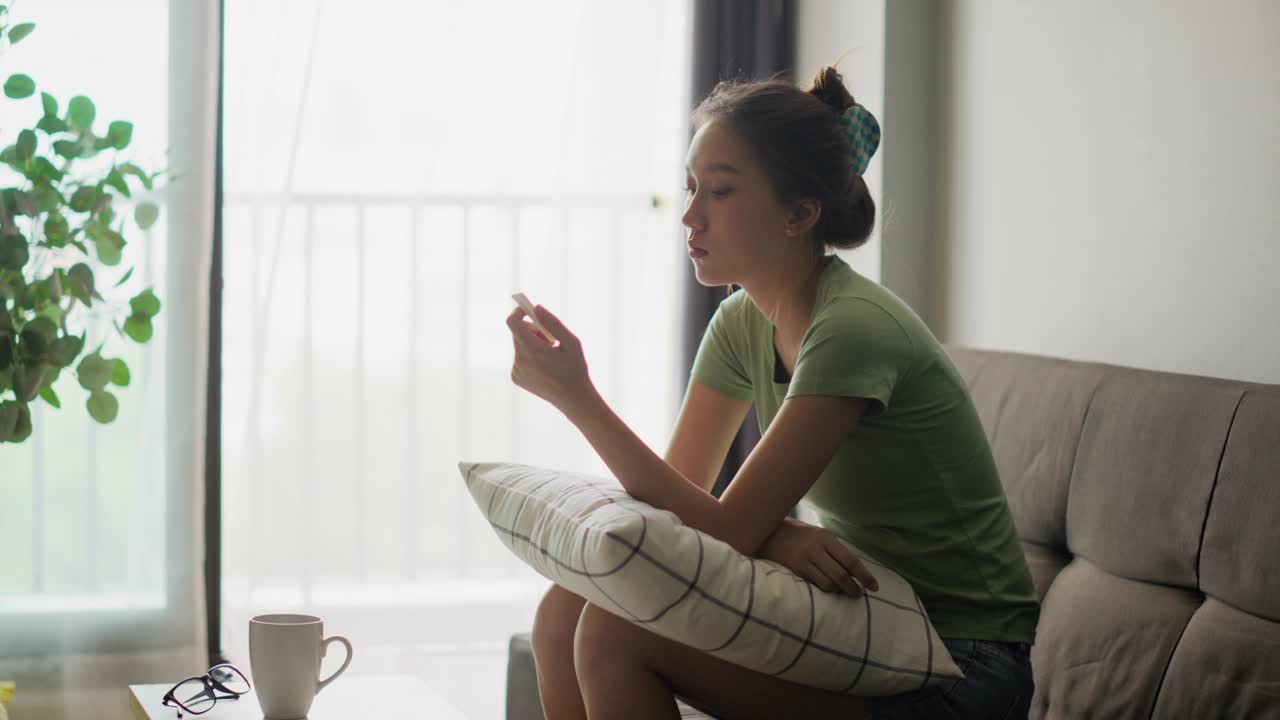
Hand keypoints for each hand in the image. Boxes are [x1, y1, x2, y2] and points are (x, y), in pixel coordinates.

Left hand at [505, 303, 593, 413]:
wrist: (573, 398)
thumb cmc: (575, 368)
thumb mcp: (571, 342)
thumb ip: (553, 323)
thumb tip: (536, 308)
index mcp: (534, 350)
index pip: (513, 323)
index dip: (519, 312)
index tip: (528, 310)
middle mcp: (521, 361)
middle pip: (518, 333)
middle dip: (532, 330)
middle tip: (551, 338)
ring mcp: (516, 371)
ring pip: (520, 345)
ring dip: (532, 344)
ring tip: (550, 355)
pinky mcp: (516, 378)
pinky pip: (520, 358)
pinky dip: (530, 357)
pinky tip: (545, 367)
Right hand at [758, 517, 878, 597]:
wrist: (766, 531)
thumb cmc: (797, 535)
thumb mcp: (817, 535)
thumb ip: (834, 550)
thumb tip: (854, 571)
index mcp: (825, 537)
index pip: (850, 560)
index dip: (864, 575)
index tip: (874, 587)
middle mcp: (815, 548)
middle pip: (841, 575)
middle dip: (853, 588)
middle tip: (858, 595)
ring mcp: (803, 559)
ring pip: (828, 583)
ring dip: (838, 591)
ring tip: (841, 592)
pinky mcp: (793, 570)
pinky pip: (814, 585)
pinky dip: (824, 590)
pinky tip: (827, 589)